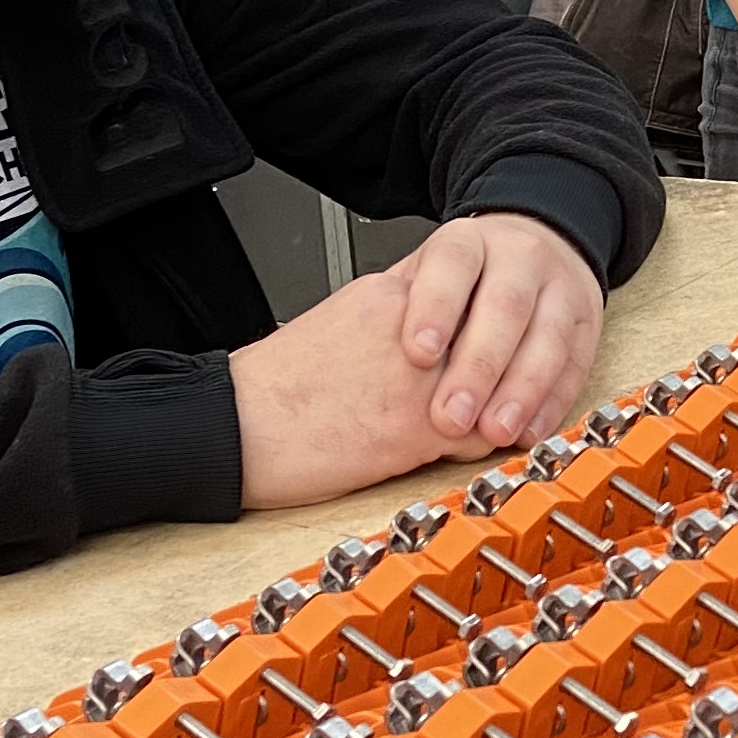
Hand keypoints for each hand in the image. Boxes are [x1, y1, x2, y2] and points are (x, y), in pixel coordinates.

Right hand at [226, 270, 493, 510]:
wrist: (232, 425)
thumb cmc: (278, 386)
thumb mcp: (343, 318)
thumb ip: (396, 314)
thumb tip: (433, 328)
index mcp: (391, 291)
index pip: (478, 287)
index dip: (490, 320)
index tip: (488, 343)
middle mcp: (414, 324)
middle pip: (499, 332)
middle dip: (504, 363)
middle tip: (492, 387)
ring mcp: (420, 375)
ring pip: (501, 383)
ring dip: (494, 407)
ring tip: (467, 421)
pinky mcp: (417, 427)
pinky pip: (483, 433)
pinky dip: (476, 446)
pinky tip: (444, 450)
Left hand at [388, 215, 606, 444]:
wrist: (534, 248)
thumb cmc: (465, 277)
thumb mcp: (425, 274)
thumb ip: (403, 305)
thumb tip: (361, 354)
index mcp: (469, 242)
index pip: (452, 265)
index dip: (435, 308)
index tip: (417, 353)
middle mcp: (520, 258)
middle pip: (505, 308)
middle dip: (478, 367)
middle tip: (451, 416)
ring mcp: (560, 288)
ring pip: (547, 338)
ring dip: (521, 391)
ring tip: (494, 432)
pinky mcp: (587, 322)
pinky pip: (575, 365)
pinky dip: (552, 403)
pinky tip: (528, 431)